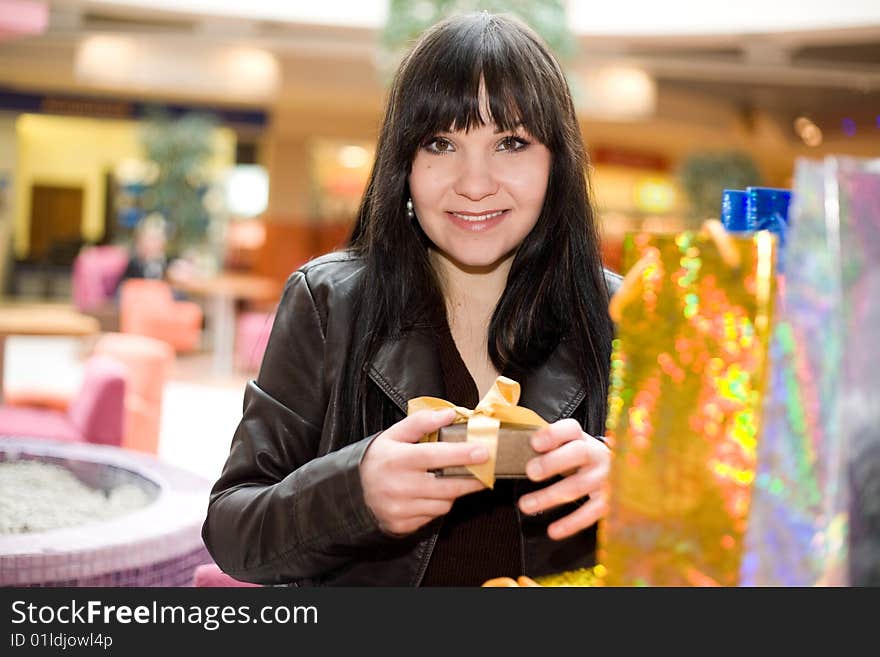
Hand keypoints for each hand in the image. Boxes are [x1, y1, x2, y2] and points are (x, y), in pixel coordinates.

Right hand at [361, 408, 487, 535]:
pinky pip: (433, 517)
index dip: (461, 454)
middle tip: (485, 470)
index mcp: (397, 459)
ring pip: (442, 504)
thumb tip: (449, 415)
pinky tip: (433, 495)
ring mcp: (400, 508)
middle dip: (471, 479)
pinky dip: (438, 505)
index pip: (434, 456)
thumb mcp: (394, 434)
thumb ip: (421, 421)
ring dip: (453, 492)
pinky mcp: (402, 525)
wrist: (354, 491)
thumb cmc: (380, 459)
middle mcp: (398, 486)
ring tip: (451, 480)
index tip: (483, 451)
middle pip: (445, 486)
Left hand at [517, 418, 610, 539]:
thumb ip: (550, 446)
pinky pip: (590, 513)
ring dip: (550, 496)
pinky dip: (571, 523)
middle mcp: (597, 455)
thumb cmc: (582, 460)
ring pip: (578, 486)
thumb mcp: (570, 447)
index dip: (553, 434)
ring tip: (525, 505)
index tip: (534, 443)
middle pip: (578, 453)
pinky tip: (553, 530)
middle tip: (530, 472)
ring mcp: (606, 478)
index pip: (571, 428)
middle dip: (552, 462)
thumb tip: (518, 448)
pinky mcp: (609, 501)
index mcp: (583, 438)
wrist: (622, 473)